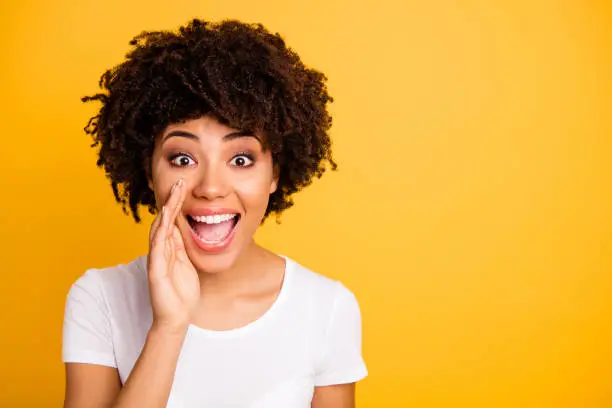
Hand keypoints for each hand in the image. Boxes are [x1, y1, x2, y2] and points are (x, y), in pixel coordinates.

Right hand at [147, 179, 199, 333]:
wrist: (176, 319)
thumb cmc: (182, 294)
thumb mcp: (186, 265)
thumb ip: (182, 248)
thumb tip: (183, 230)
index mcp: (169, 250)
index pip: (171, 221)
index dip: (176, 204)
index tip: (183, 186)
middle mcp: (160, 251)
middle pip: (164, 220)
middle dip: (171, 201)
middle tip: (179, 182)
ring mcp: (157, 260)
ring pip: (159, 230)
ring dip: (166, 211)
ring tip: (173, 194)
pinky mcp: (155, 271)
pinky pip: (157, 248)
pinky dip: (161, 232)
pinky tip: (164, 218)